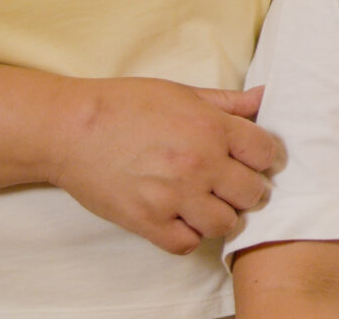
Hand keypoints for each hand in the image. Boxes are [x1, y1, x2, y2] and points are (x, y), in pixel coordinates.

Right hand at [48, 79, 284, 255]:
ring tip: (206, 203)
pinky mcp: (148, 222)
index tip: (251, 160)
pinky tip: (180, 219)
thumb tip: (263, 97)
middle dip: (246, 189)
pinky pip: (188, 244)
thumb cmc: (125, 105)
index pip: (267, 153)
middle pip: (253, 193)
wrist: (71, 129)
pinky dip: (188, 236)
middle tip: (229, 184)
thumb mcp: (181, 92)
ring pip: (226, 224)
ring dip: (221, 216)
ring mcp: (175, 196)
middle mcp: (200, 164)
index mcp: (212, 128)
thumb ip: (226, 101)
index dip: (263, 157)